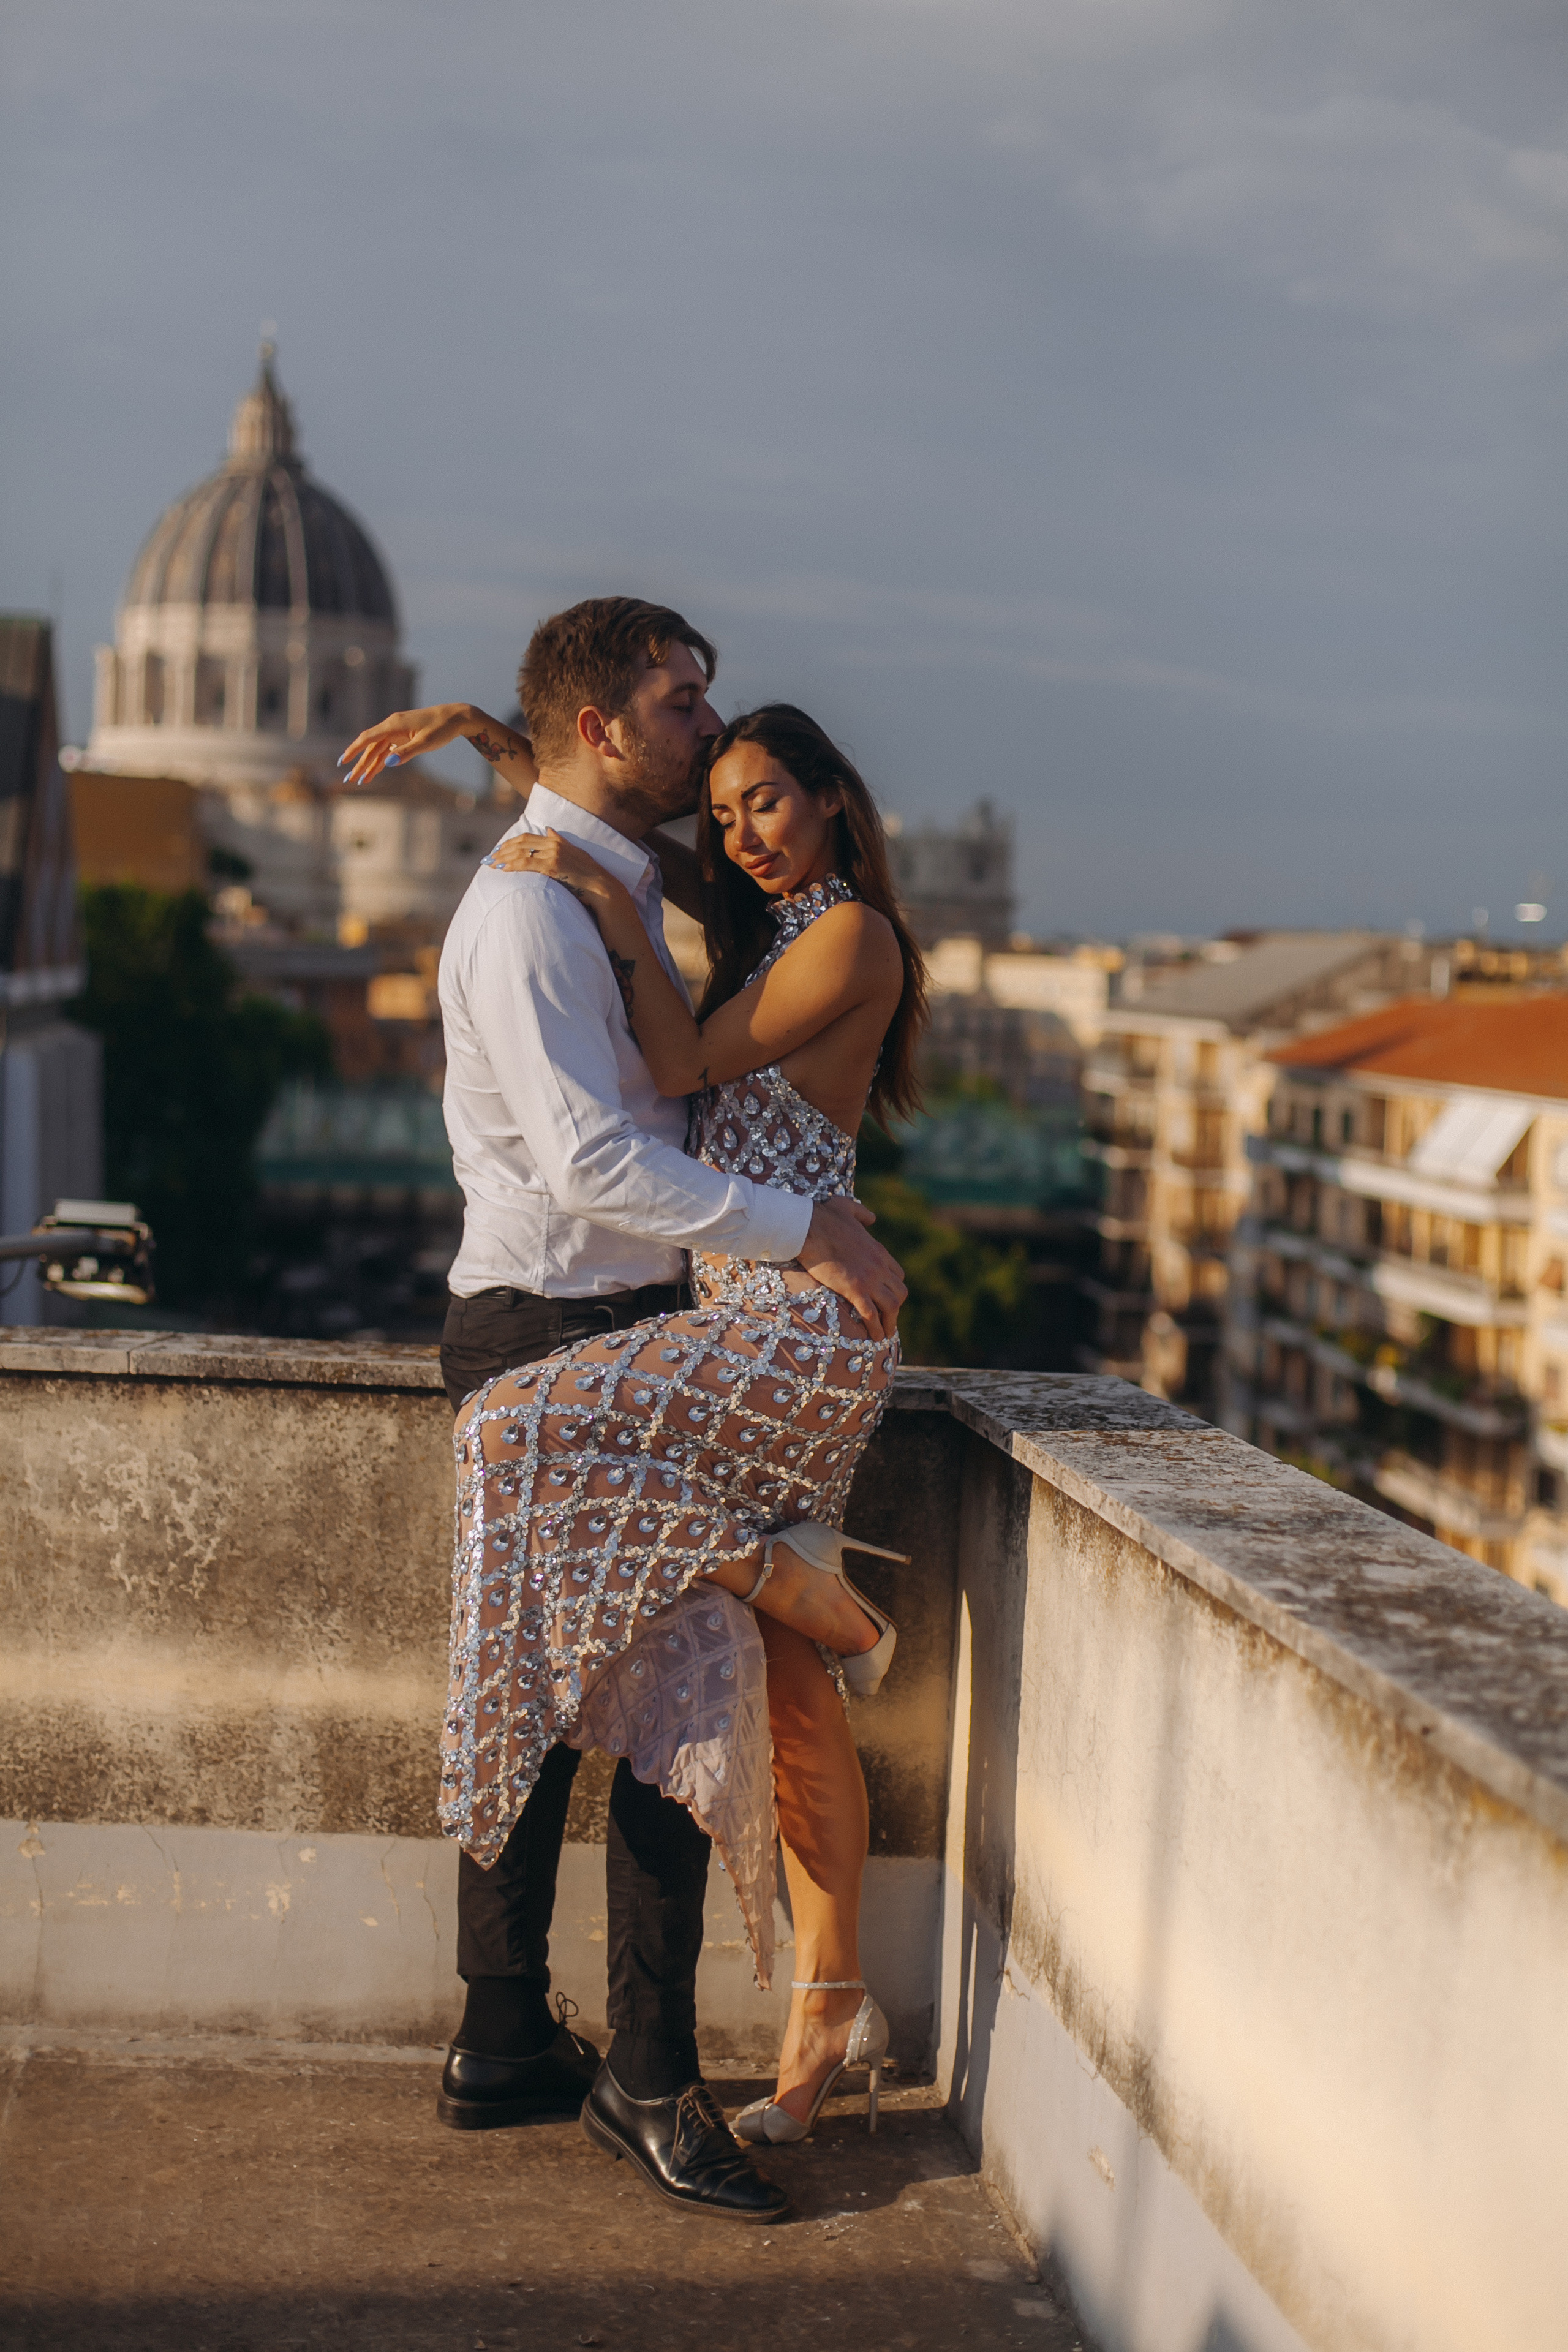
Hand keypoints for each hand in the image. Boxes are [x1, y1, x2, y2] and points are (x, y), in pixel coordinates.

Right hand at [339, 703, 475, 787]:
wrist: (455, 717)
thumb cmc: (442, 728)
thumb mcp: (425, 743)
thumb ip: (406, 753)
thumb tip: (387, 763)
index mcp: (394, 725)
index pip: (368, 738)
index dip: (354, 750)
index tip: (343, 762)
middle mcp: (392, 726)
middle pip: (371, 747)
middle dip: (360, 764)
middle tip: (350, 780)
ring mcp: (397, 731)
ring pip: (378, 750)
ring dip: (369, 765)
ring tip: (361, 781)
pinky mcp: (404, 736)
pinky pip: (388, 749)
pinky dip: (381, 761)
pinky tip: (375, 771)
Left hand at [487, 829, 623, 911]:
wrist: (601, 886)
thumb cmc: (589, 873)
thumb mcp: (575, 851)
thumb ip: (560, 840)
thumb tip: (549, 829)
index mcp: (556, 840)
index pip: (527, 838)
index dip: (510, 843)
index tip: (499, 850)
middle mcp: (553, 844)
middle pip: (521, 843)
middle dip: (503, 850)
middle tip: (490, 857)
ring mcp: (553, 855)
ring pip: (521, 853)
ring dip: (503, 858)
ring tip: (491, 864)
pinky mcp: (553, 867)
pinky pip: (527, 864)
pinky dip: (512, 865)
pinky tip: (503, 869)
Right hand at [797, 1195, 906, 1340]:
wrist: (807, 1226)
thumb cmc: (822, 1216)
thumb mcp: (848, 1208)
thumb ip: (862, 1213)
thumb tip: (872, 1217)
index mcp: (878, 1250)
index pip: (897, 1274)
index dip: (892, 1287)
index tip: (885, 1297)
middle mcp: (879, 1265)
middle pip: (899, 1292)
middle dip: (895, 1307)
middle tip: (886, 1319)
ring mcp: (869, 1278)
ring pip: (892, 1306)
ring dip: (890, 1322)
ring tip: (884, 1334)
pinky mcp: (854, 1289)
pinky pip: (871, 1314)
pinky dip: (875, 1328)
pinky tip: (874, 1338)